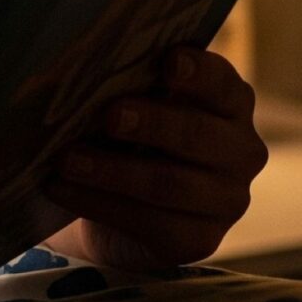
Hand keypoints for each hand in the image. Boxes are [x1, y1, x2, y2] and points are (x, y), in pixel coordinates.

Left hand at [42, 47, 266, 271]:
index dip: (198, 72)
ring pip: (170, 184)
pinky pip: (151, 223)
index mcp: (230, 104)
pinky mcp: (199, 240)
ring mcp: (227, 200)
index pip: (221, 83)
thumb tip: (82, 70)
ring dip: (112, 170)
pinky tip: (61, 189)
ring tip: (67, 159)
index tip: (169, 61)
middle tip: (109, 115)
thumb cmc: (126, 138)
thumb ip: (126, 87)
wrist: (113, 206)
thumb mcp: (130, 105)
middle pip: (198, 135)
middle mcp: (241, 151)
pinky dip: (99, 204)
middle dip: (152, 123)